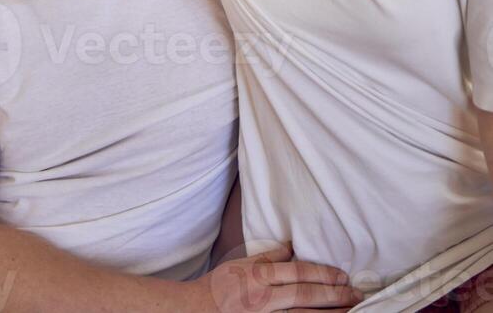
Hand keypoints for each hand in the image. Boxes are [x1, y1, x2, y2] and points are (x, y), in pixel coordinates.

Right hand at [195, 243, 362, 312]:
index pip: (297, 273)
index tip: (342, 275)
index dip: (322, 274)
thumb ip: (267, 257)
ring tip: (352, 311)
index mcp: (259, 277)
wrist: (195, 312)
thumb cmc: (218, 287)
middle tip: (357, 294)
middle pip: (305, 297)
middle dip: (334, 295)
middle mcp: (263, 300)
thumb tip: (290, 247)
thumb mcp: (240, 265)